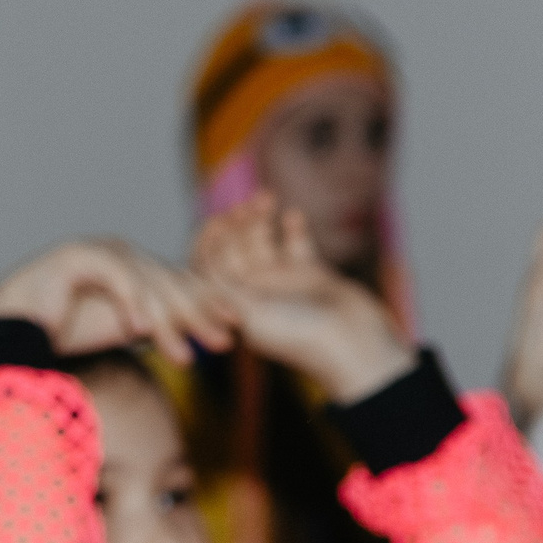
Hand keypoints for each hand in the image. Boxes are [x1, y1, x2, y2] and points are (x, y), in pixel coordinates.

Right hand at [0, 238, 234, 363]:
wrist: (8, 332)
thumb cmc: (57, 333)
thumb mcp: (116, 329)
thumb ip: (149, 324)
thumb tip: (186, 335)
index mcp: (133, 267)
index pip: (179, 282)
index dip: (209, 303)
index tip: (234, 328)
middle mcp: (121, 253)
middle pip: (171, 282)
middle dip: (200, 316)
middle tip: (224, 343)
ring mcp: (100, 251)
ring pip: (148, 284)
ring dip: (170, 324)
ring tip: (185, 357)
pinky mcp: (78, 256)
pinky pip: (116, 277)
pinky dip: (131, 303)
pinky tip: (141, 333)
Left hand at [194, 193, 413, 402]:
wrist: (353, 345)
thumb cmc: (298, 337)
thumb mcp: (251, 315)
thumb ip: (221, 292)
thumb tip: (189, 273)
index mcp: (231, 307)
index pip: (209, 268)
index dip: (209, 242)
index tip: (218, 221)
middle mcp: (252, 293)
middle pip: (235, 250)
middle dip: (239, 226)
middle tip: (247, 204)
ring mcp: (280, 283)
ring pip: (264, 243)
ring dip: (262, 220)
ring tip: (267, 198)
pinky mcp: (310, 275)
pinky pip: (295, 244)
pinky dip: (292, 229)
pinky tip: (293, 214)